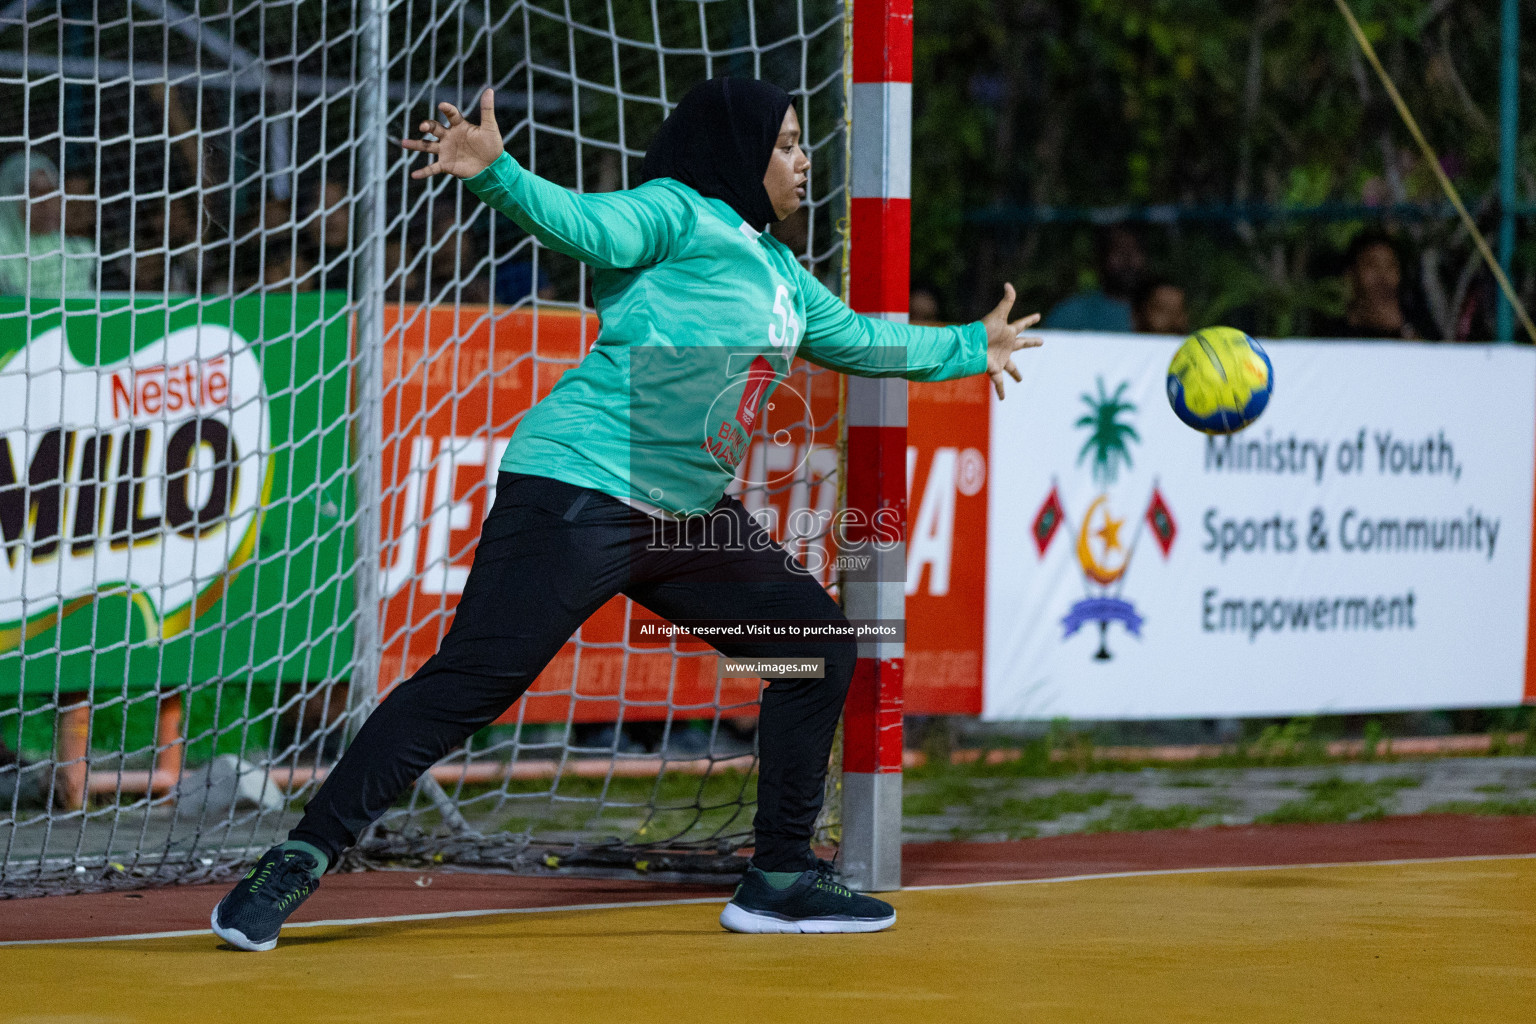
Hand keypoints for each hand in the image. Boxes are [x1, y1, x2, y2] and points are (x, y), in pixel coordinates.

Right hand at [400, 89, 504, 179]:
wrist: (493, 168)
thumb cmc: (492, 146)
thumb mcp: (490, 127)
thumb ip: (487, 110)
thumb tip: (489, 89)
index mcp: (459, 126)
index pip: (451, 115)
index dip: (447, 110)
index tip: (442, 106)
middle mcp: (449, 136)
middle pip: (434, 128)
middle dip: (427, 126)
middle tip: (423, 127)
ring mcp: (446, 150)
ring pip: (427, 146)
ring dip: (415, 144)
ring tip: (403, 143)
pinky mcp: (447, 165)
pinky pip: (432, 168)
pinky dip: (423, 172)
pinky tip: (413, 175)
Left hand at [982, 283, 1041, 399]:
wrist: (970, 346)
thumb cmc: (983, 331)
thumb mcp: (997, 315)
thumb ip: (1006, 301)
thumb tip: (1009, 284)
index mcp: (1008, 333)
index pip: (1022, 324)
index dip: (1030, 320)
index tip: (1038, 315)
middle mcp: (1005, 346)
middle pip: (1022, 344)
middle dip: (1031, 343)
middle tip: (1041, 342)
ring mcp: (1000, 358)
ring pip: (1012, 367)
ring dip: (1016, 373)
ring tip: (1021, 380)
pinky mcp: (994, 369)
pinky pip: (999, 382)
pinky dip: (1001, 391)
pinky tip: (1003, 399)